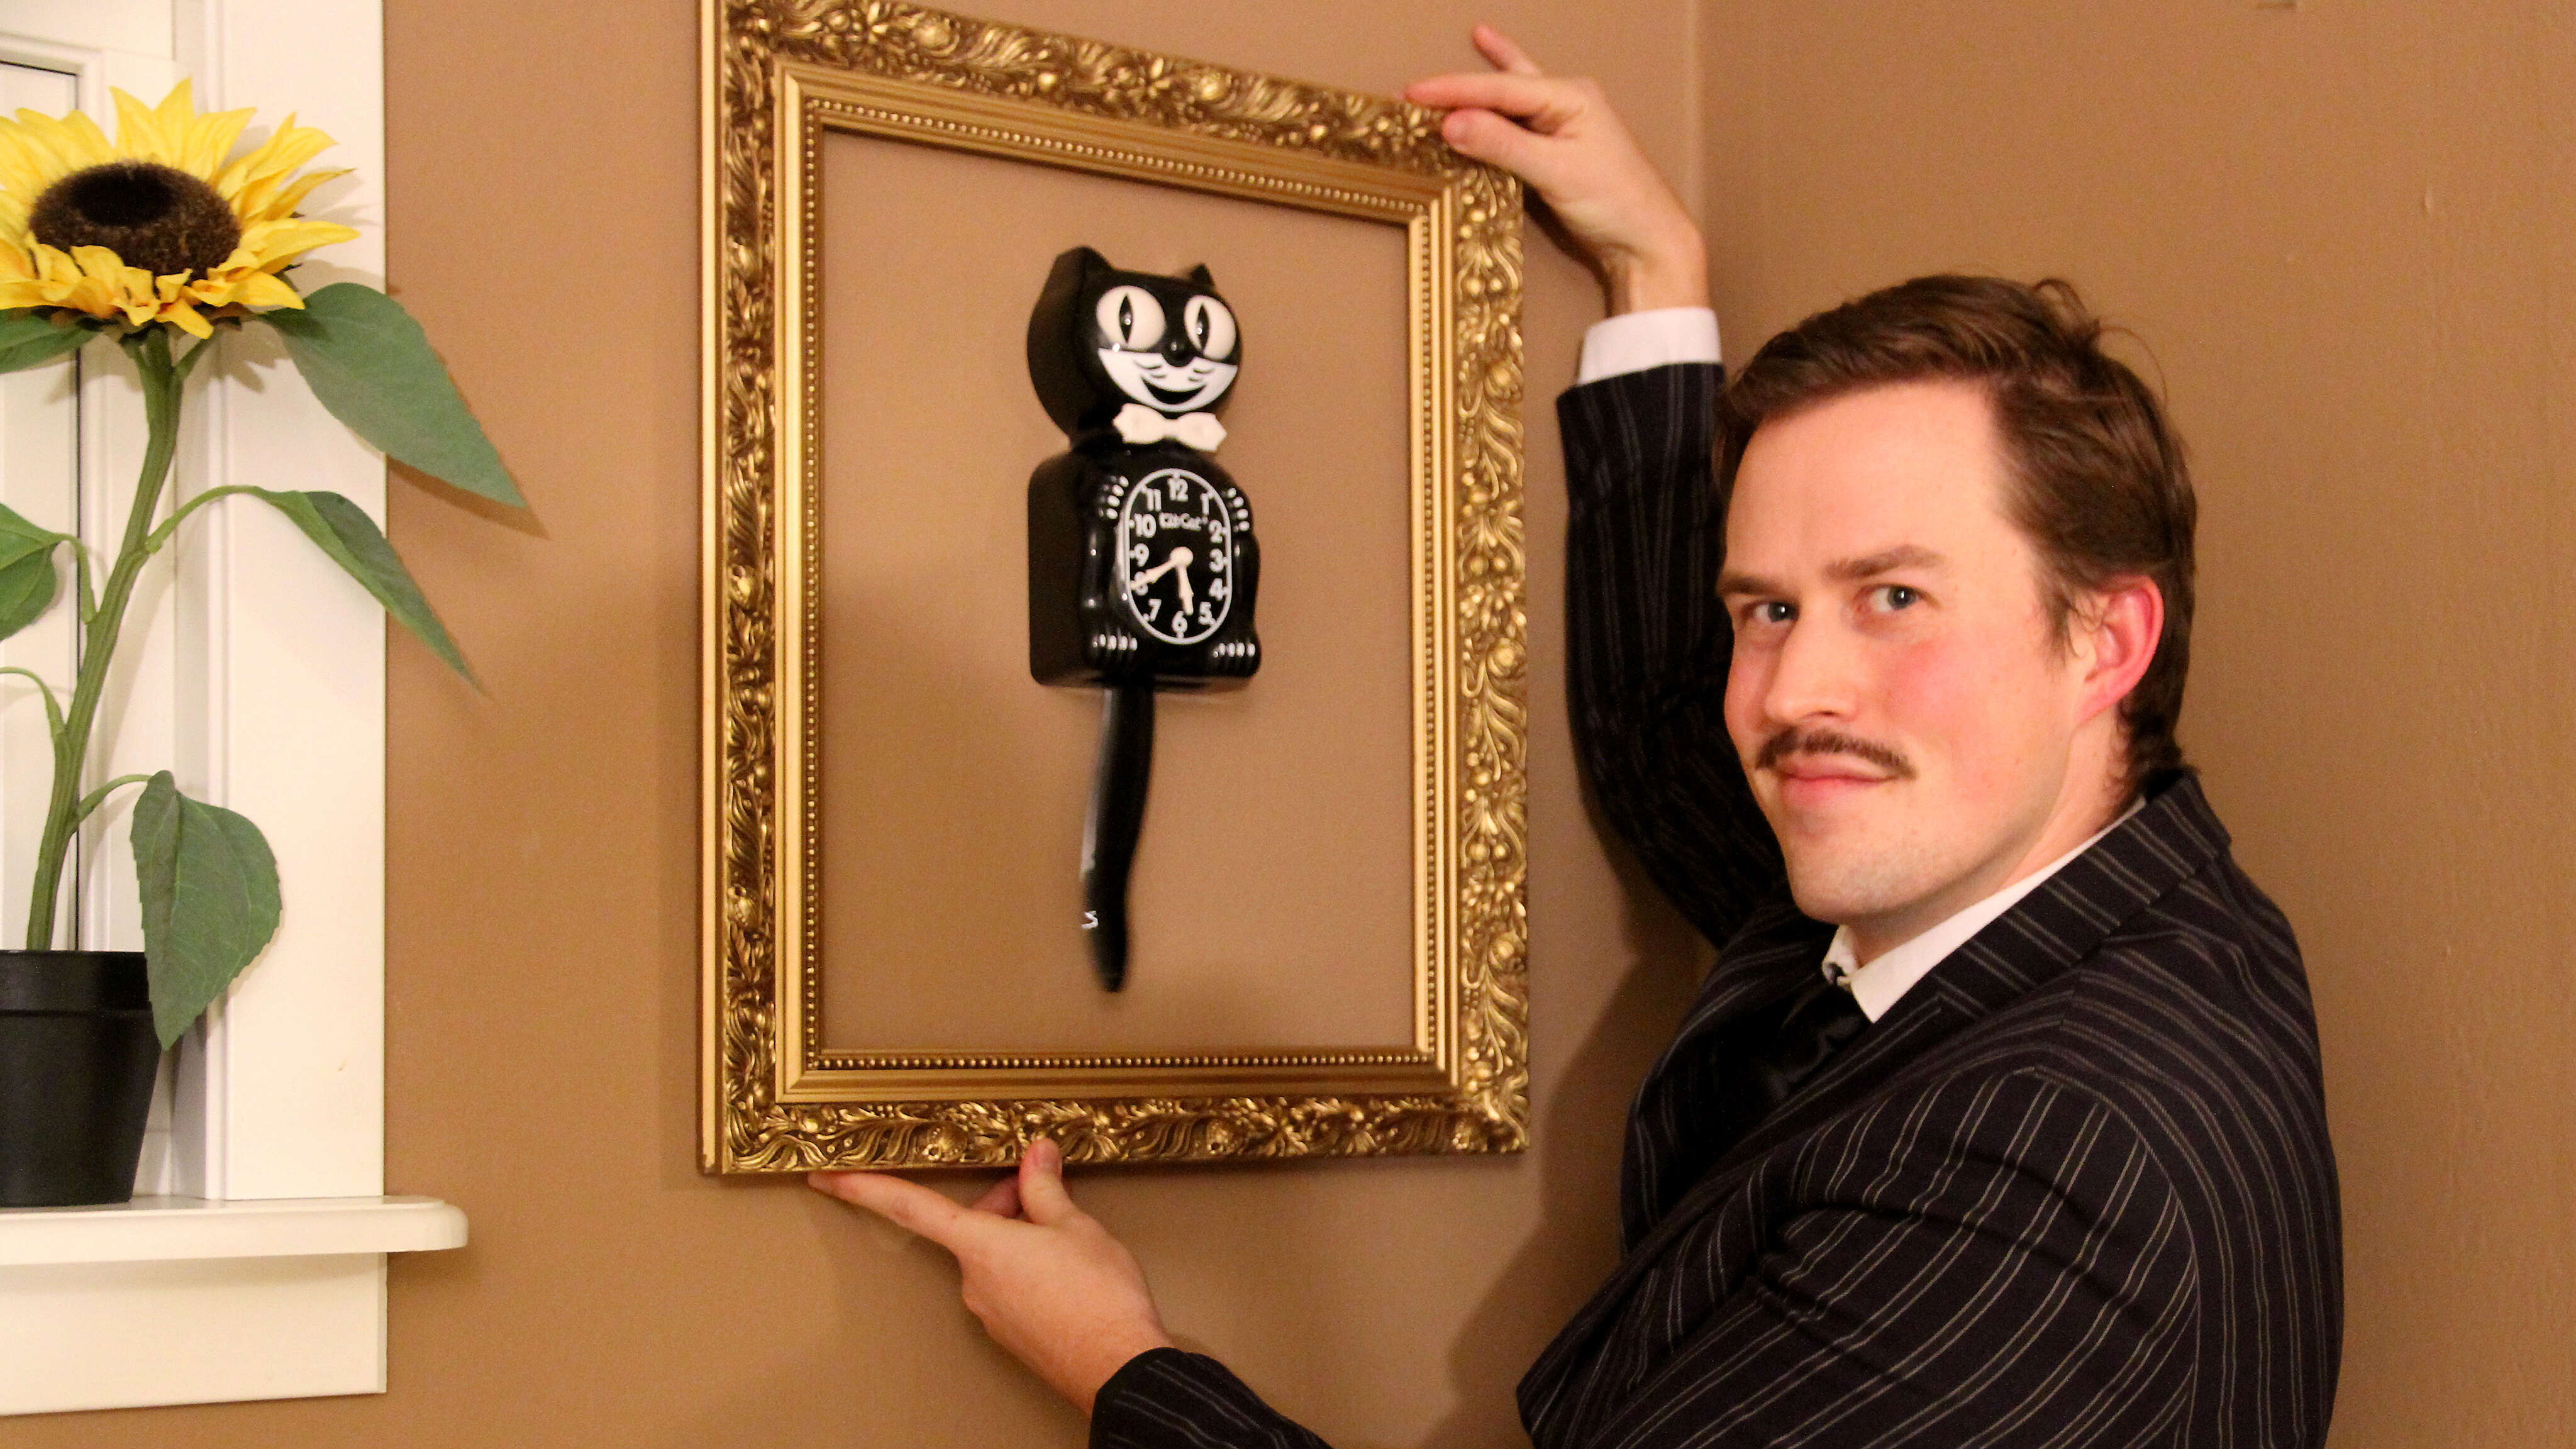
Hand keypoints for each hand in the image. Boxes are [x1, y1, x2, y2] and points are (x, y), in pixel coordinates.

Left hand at [809, 1138, 1172, 1413]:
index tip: (825, 1176)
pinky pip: (1009, 1284)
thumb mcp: (1075, 1225)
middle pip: (970, 1227)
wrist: (1118, 1368)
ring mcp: (989, 1311)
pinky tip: (1068, 1268)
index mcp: (981, 1247)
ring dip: (1021, 1234)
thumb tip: (1035, 1156)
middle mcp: (973, 1282)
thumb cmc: (1098, 1297)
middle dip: (1003, 1203)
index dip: (863, 1187)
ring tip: (1070, 1234)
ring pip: (993, 1255)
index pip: (909, 1207)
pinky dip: (1029, 1265)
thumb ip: (1046, 1187)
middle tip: (1044, 1185)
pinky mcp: (1009, 1333)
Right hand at [1405, 26, 1706, 313]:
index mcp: (1570, 96)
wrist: (1649, 240)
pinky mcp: (1560, 146)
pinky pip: (1521, 114)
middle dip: (1459, 86)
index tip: (1411, 95)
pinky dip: (1501, 97)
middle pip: (1502, 86)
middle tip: (1410, 92)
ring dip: (1482, 81)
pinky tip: (1499, 59)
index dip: (1452, 91)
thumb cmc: (1615, 203)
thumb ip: (1502, 144)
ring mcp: (1565, 121)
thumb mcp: (1555, 171)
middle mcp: (1567, 100)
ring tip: (1465, 48)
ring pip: (1512, 93)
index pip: (1499, 88)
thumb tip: (1451, 123)